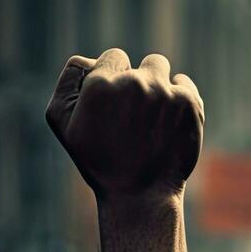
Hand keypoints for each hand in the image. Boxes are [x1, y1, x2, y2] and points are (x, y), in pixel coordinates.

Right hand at [46, 49, 202, 201]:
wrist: (140, 194)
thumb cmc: (97, 161)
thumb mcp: (62, 122)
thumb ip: (68, 82)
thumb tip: (90, 60)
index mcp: (100, 84)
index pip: (113, 57)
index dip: (113, 78)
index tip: (114, 103)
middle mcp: (134, 83)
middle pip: (138, 64)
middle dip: (135, 81)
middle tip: (133, 115)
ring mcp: (164, 92)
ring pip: (160, 68)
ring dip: (157, 83)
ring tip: (151, 114)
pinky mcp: (188, 103)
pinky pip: (184, 82)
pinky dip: (179, 95)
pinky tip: (170, 117)